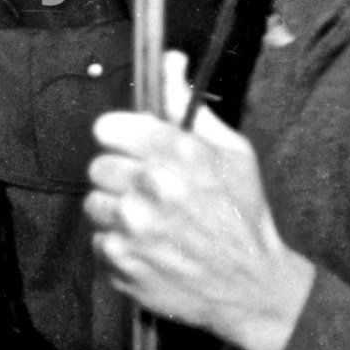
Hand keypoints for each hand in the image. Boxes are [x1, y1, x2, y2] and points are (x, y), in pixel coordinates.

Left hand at [84, 51, 314, 349]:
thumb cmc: (244, 215)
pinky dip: (119, 245)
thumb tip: (169, 61)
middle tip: (148, 192)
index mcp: (177, 154)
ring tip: (152, 223)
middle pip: (97, 167)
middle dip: (121, 177)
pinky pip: (99, 240)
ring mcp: (133, 227)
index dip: (120, 139)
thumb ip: (188, 106)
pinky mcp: (122, 261)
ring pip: (94, 204)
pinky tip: (150, 248)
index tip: (132, 150)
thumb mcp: (232, 152)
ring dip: (117, 212)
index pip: (107, 128)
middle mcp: (151, 188)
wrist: (254, 288)